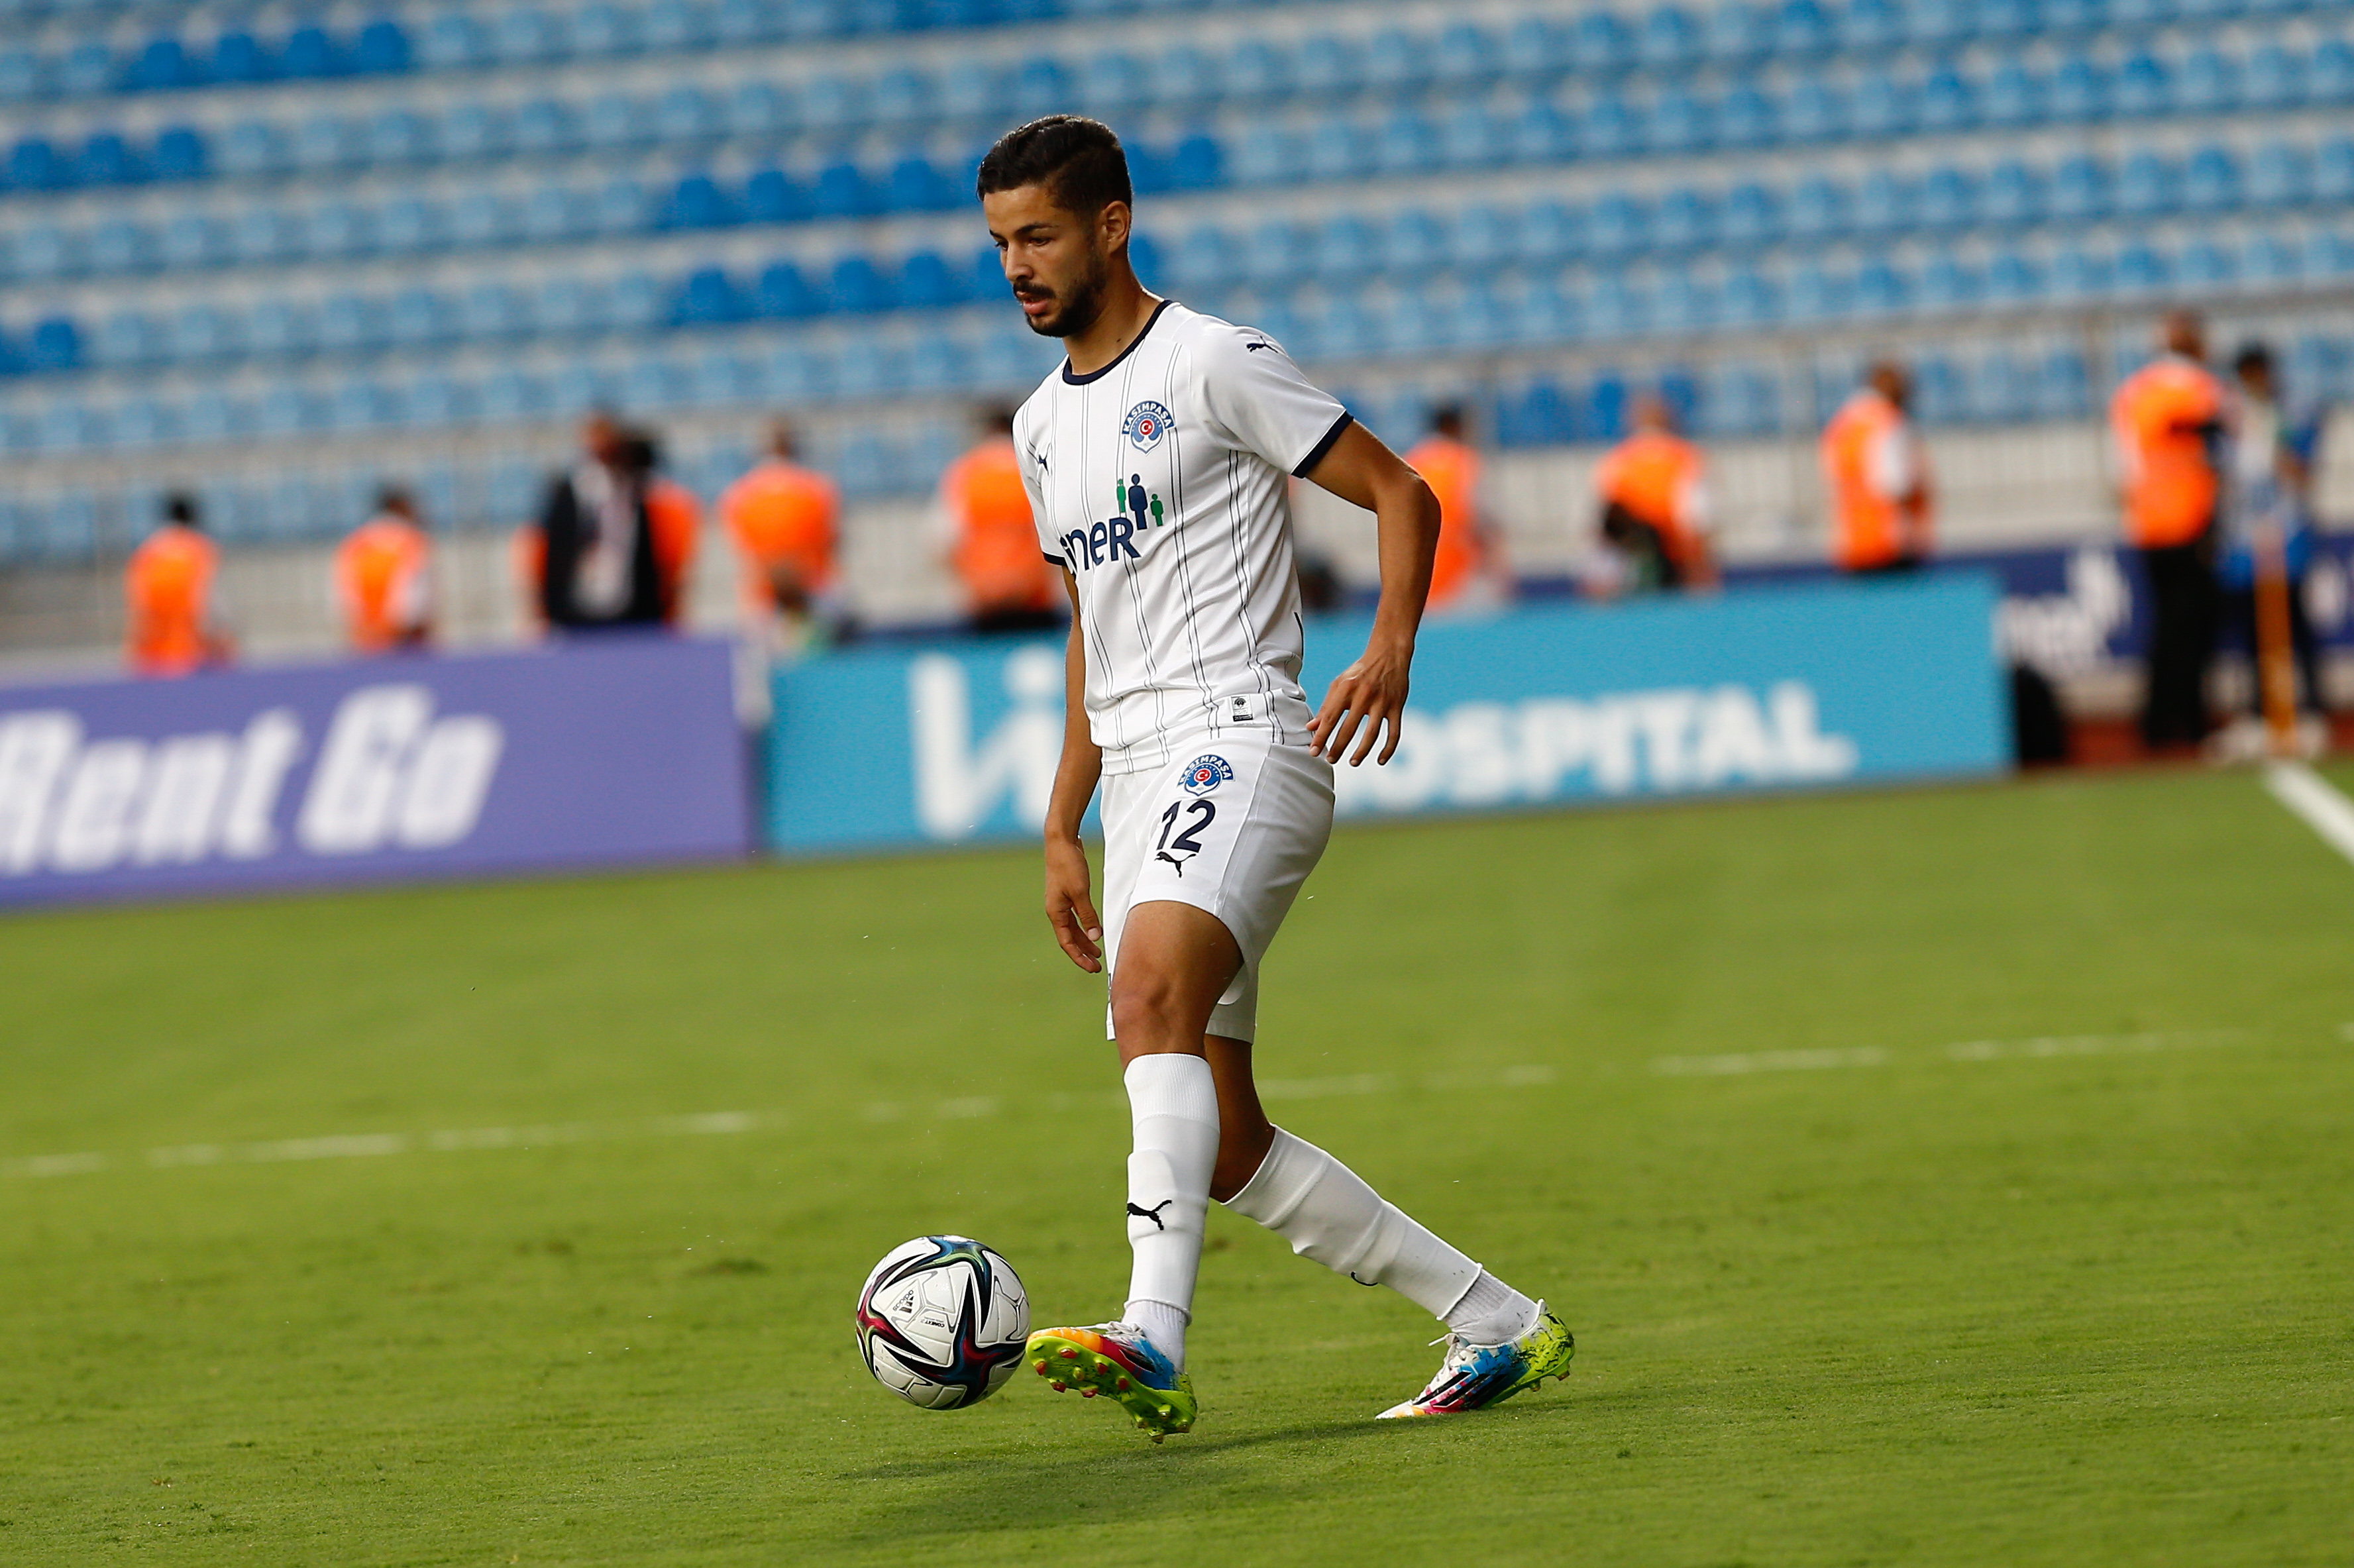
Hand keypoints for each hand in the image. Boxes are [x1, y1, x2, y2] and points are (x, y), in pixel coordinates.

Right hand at [1044, 834, 1103, 972]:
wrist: (1061, 841)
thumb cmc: (1068, 865)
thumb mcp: (1081, 892)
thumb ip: (1088, 916)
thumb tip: (1095, 938)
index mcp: (1055, 912)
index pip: (1067, 942)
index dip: (1079, 957)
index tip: (1092, 968)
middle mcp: (1056, 910)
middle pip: (1070, 938)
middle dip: (1083, 952)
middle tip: (1097, 965)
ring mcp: (1061, 902)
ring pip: (1073, 928)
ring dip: (1085, 940)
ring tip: (1098, 952)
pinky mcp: (1068, 893)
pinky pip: (1076, 916)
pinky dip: (1085, 926)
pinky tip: (1095, 930)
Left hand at [1308, 637, 1411, 764]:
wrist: (1389, 655)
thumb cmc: (1360, 671)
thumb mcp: (1340, 684)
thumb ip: (1326, 706)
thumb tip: (1312, 727)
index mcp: (1346, 689)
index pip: (1330, 717)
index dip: (1321, 736)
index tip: (1314, 751)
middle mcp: (1364, 695)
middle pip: (1349, 728)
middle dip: (1338, 747)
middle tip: (1330, 759)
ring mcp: (1382, 702)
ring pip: (1372, 734)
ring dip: (1361, 751)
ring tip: (1352, 762)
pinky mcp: (1397, 707)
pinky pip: (1394, 733)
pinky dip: (1388, 749)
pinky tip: (1380, 760)